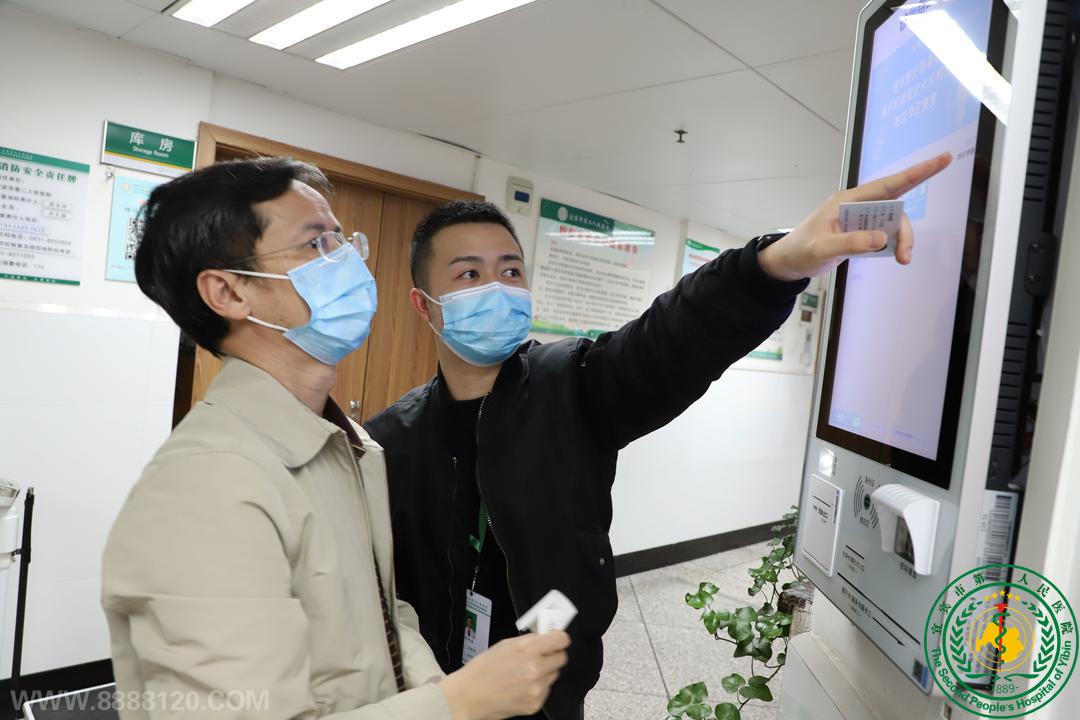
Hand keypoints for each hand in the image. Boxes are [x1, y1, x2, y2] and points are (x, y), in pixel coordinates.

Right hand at [439, 631, 570, 719]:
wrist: (469, 697)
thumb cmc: (481, 671)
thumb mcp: (504, 645)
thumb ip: (528, 641)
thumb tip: (544, 637)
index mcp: (527, 649)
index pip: (561, 640)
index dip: (559, 638)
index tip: (556, 640)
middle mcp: (535, 669)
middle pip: (561, 658)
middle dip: (552, 655)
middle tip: (540, 656)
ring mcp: (536, 688)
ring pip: (554, 675)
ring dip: (545, 672)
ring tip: (524, 673)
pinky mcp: (535, 703)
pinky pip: (546, 690)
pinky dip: (538, 687)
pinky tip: (521, 685)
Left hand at [758, 152, 952, 280]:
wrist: (789, 263)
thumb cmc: (801, 250)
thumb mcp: (822, 247)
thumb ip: (850, 242)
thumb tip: (881, 238)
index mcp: (847, 200)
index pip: (887, 184)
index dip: (916, 172)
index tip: (940, 160)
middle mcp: (857, 206)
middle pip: (895, 208)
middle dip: (906, 229)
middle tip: (907, 252)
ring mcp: (860, 220)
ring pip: (892, 224)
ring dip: (901, 241)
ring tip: (901, 260)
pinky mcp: (861, 234)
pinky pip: (885, 236)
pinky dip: (893, 245)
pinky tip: (894, 256)